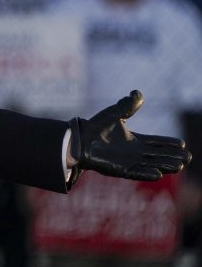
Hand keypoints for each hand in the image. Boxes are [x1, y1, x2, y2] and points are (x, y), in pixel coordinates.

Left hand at [69, 90, 191, 181]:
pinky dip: (146, 174)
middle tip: (188, 158)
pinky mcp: (119, 169)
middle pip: (158, 155)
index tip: (182, 144)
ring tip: (179, 166)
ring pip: (151, 165)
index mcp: (134, 141)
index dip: (168, 144)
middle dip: (173, 157)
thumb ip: (128, 105)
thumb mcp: (114, 113)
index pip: (156, 143)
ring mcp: (127, 162)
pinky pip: (136, 173)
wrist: (79, 138)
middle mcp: (134, 153)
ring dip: (165, 165)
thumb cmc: (95, 127)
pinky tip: (158, 174)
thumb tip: (137, 92)